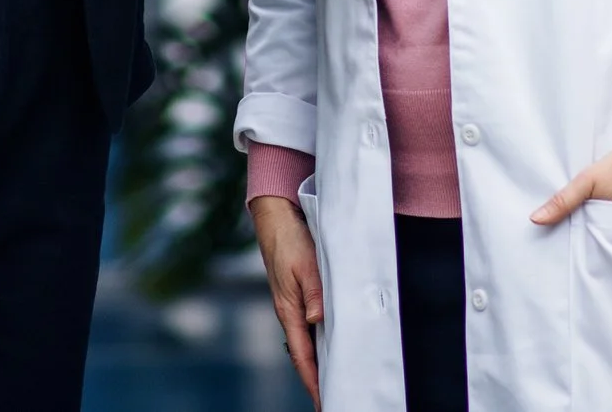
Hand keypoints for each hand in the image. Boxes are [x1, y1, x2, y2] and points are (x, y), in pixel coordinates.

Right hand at [250, 194, 323, 407]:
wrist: (276, 218)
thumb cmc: (290, 239)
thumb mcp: (306, 263)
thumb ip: (313, 291)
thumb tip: (317, 320)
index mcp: (288, 310)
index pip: (302, 355)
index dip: (313, 380)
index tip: (323, 401)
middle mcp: (290, 312)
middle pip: (304, 355)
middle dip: (317, 379)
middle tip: (334, 398)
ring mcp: (293, 305)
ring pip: (308, 342)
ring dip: (320, 362)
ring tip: (335, 381)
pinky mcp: (298, 295)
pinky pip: (310, 327)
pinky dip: (321, 342)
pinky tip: (332, 345)